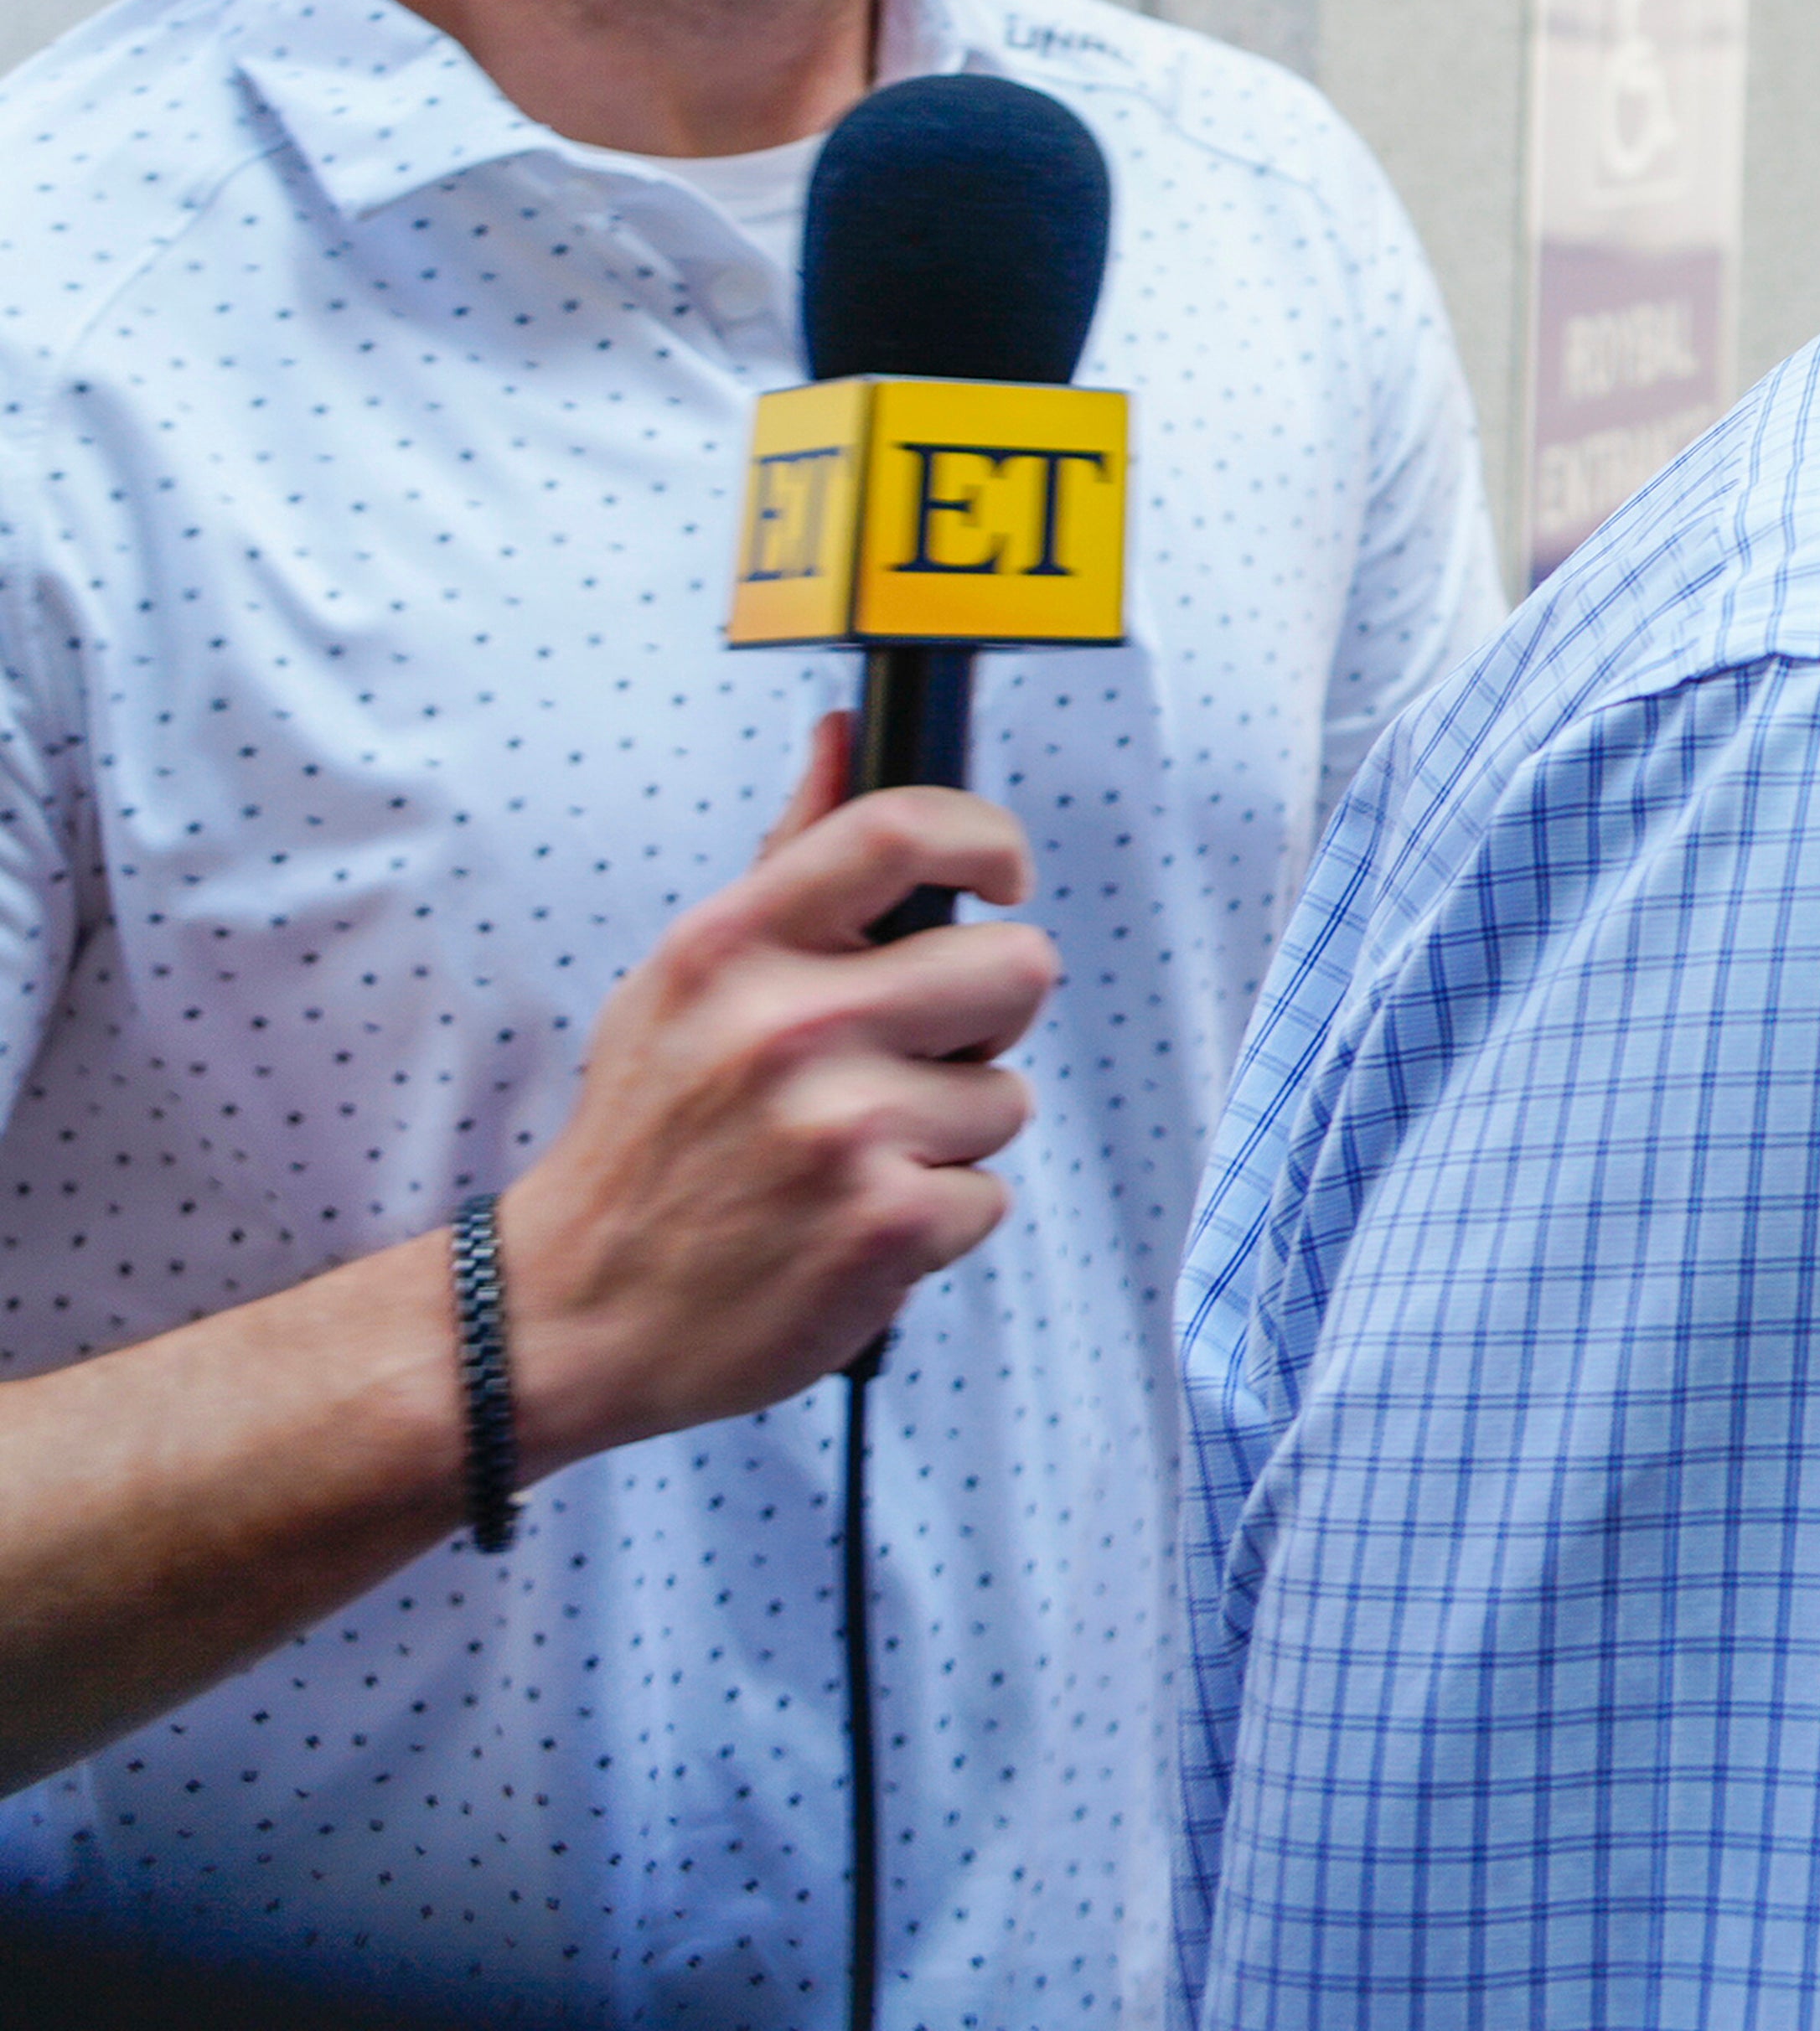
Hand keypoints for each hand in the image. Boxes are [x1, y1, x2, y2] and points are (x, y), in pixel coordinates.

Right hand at [498, 714, 1052, 1461]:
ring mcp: (842, 1130)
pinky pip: (989, 1194)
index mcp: (733, 949)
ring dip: (950, 1132)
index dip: (988, 839)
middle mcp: (788, 1028)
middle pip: (1018, 965)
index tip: (1002, 878)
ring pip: (1007, 1094)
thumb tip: (840, 733)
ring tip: (849, 1158)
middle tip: (918, 1053)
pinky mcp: (885, 1226)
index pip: (902, 831)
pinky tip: (848, 1224)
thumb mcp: (685, 982)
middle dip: (989, 1014)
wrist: (572, 1314)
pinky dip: (935, 1218)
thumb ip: (787, 860)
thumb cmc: (647, 1135)